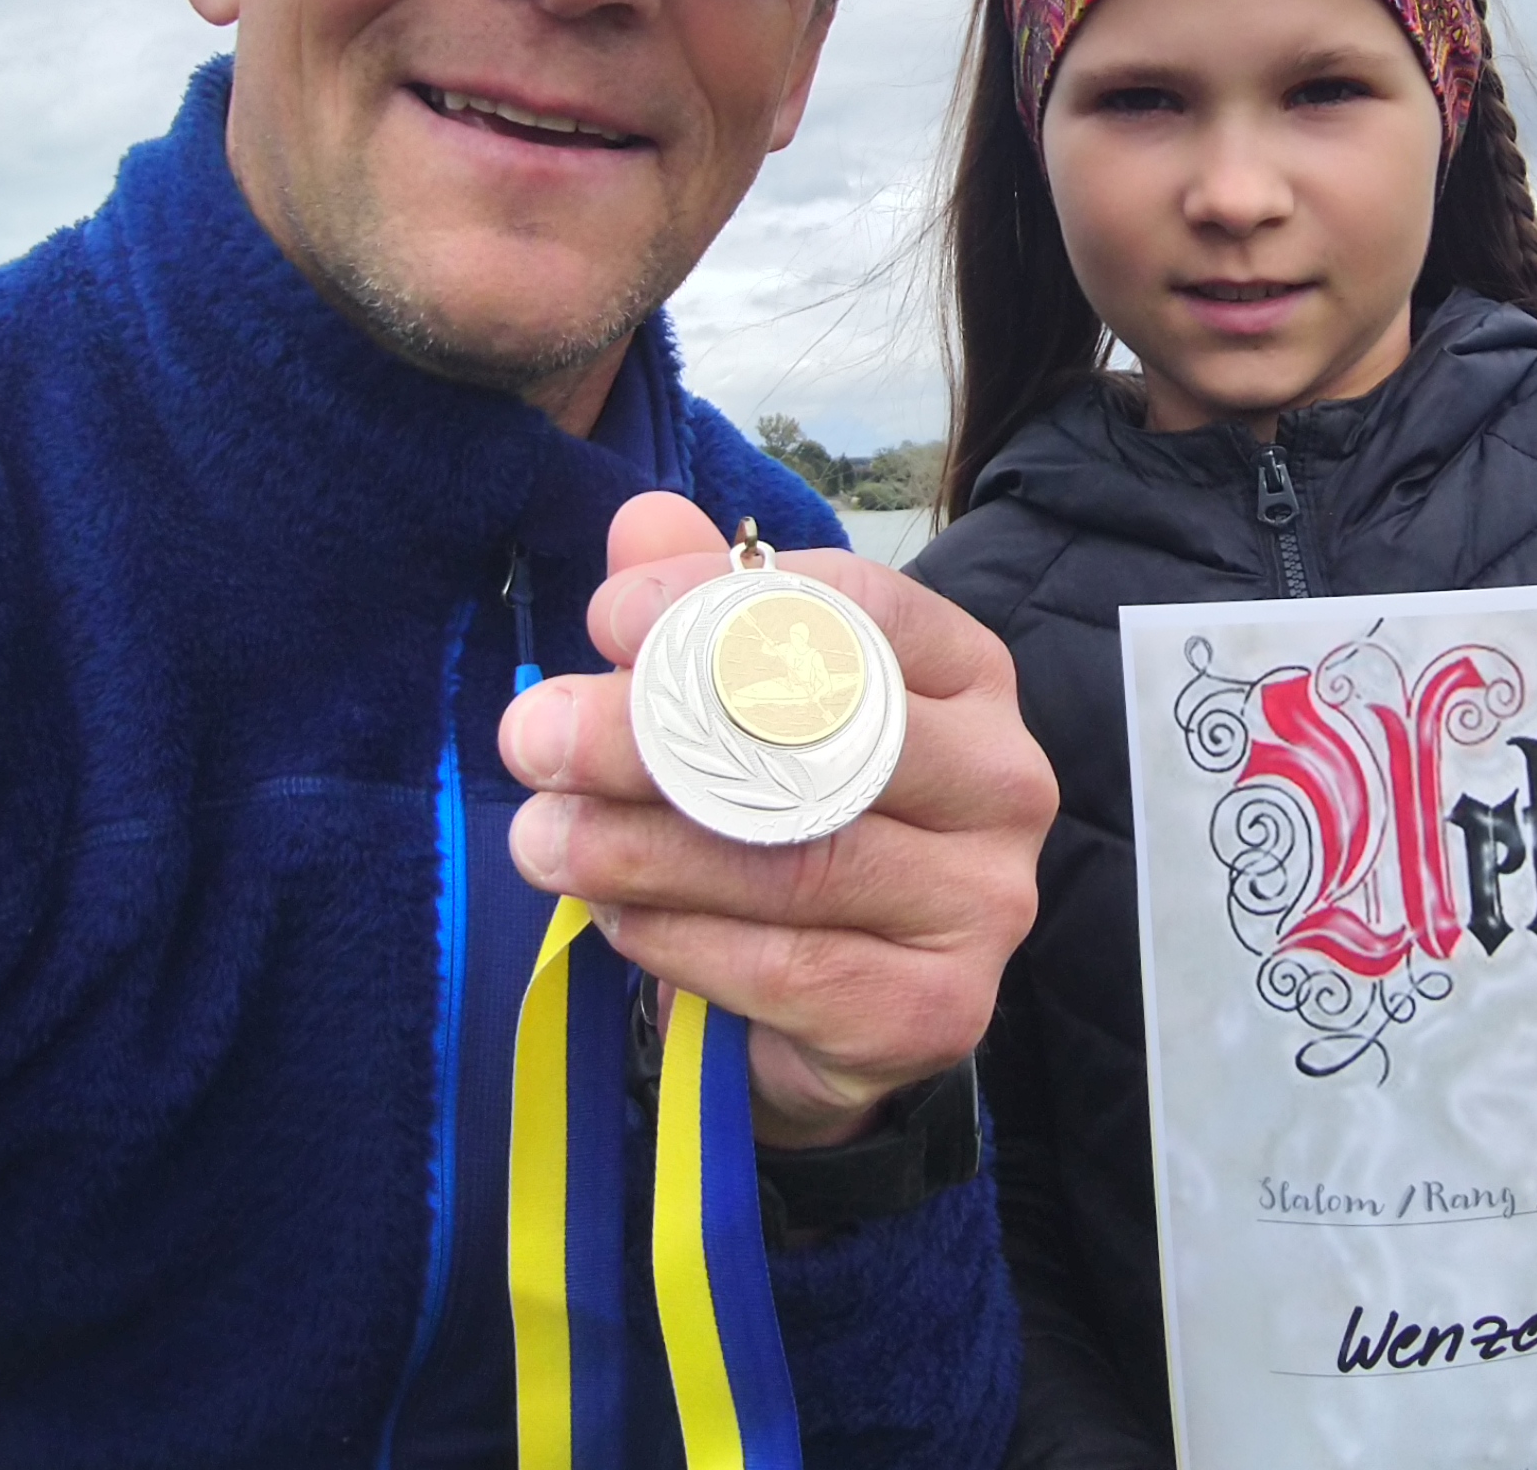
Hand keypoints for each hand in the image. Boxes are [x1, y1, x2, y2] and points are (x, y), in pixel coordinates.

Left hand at [500, 493, 1055, 1148]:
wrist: (833, 1014)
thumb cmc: (793, 826)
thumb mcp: (746, 711)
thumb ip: (702, 611)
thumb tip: (639, 523)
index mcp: (968, 677)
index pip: (859, 609)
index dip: (723, 606)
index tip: (604, 619)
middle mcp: (1002, 780)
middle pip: (820, 739)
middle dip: (655, 734)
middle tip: (535, 734)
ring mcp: (984, 902)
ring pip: (793, 861)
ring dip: (640, 848)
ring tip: (540, 835)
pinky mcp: (938, 1010)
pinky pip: (785, 968)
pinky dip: (679, 940)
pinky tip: (612, 917)